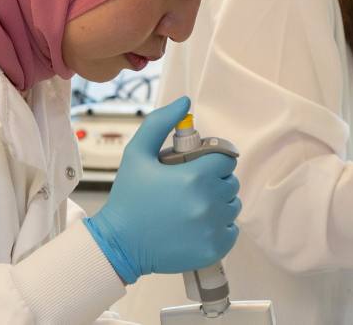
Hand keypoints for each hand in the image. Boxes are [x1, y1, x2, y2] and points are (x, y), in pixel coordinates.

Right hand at [83, 97, 241, 283]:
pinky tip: (196, 226)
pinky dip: (219, 228)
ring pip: (233, 206)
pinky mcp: (215, 249)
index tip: (196, 168)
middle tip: (190, 188)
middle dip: (214, 181)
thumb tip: (185, 102)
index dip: (212, 161)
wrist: (120, 244)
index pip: (226, 159)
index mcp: (194, 177)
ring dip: (218, 204)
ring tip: (192, 207)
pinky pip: (231, 231)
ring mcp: (213, 228)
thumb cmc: (128, 198)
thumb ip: (160, 123)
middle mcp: (209, 202)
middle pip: (231, 183)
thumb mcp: (137, 153)